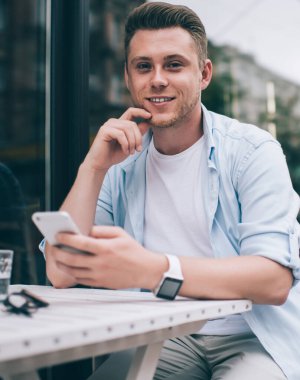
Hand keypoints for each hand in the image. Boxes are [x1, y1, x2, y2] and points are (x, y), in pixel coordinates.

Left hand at [53, 226, 167, 288]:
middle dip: (59, 253)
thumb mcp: (120, 234)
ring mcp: (99, 275)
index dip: (67, 238)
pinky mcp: (100, 283)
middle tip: (54, 248)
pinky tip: (70, 268)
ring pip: (74, 272)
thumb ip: (102, 231)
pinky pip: (81, 280)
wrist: (146, 270)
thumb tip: (86, 230)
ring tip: (58, 258)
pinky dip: (72, 274)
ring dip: (63, 265)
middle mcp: (100, 263)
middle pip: (72, 259)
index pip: (80, 243)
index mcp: (105, 248)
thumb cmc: (134, 251)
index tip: (59, 235)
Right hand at [85, 108, 151, 171]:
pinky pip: (120, 134)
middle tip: (138, 150)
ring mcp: (108, 125)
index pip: (131, 112)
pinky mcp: (104, 131)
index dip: (141, 112)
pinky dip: (125, 144)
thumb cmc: (114, 154)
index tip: (150, 116)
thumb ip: (137, 134)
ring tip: (131, 152)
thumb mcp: (130, 144)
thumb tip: (148, 123)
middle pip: (132, 124)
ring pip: (127, 128)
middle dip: (138, 138)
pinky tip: (125, 151)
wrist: (101, 163)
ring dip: (132, 142)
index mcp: (120, 123)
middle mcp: (114, 122)